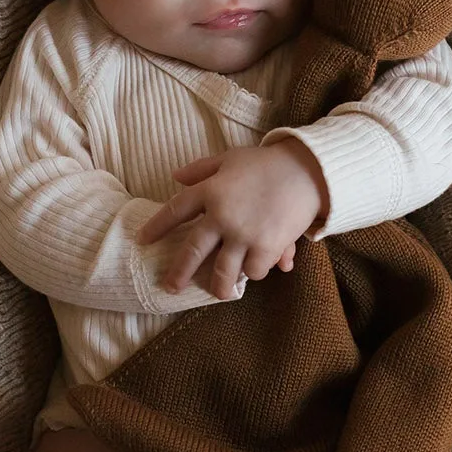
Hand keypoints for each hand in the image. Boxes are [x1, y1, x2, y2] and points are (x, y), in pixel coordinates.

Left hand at [136, 139, 326, 300]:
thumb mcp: (231, 158)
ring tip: (218, 292)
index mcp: (209, 190)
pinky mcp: (266, 247)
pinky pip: (253, 271)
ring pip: (222, 271)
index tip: (142, 240)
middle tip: (170, 287)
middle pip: (192, 251)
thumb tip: (176, 176)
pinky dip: (253, 273)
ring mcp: (243, 234)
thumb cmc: (268, 163)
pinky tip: (254, 273)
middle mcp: (221, 215)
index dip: (156, 226)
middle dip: (178, 273)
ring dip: (218, 285)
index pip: (174, 211)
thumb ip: (202, 168)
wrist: (308, 171)